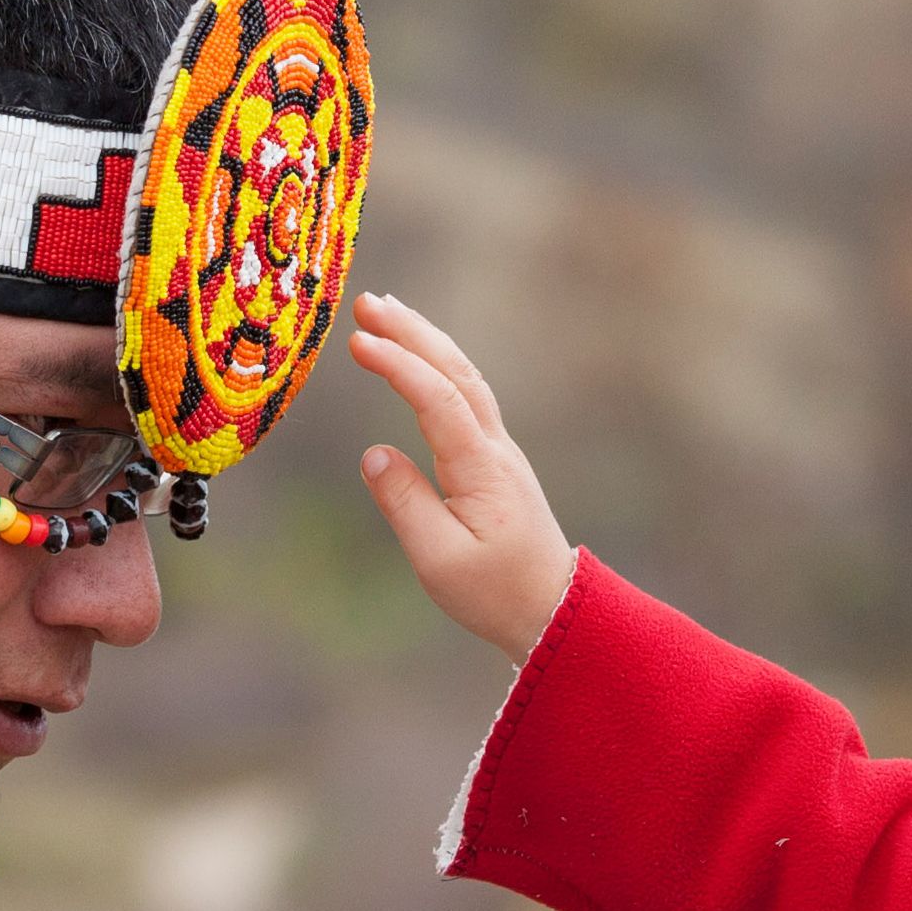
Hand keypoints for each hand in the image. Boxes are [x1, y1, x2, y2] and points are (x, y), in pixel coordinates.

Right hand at [350, 294, 578, 660]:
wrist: (554, 610)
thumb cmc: (495, 593)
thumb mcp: (440, 560)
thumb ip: (405, 504)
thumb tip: (373, 453)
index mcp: (482, 470)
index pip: (438, 400)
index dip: (399, 365)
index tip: (357, 340)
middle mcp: (496, 449)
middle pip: (457, 373)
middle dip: (413, 332)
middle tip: (367, 301)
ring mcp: (499, 451)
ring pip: (465, 379)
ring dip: (426, 341)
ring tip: (384, 312)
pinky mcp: (494, 461)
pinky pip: (466, 397)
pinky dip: (438, 366)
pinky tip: (418, 357)